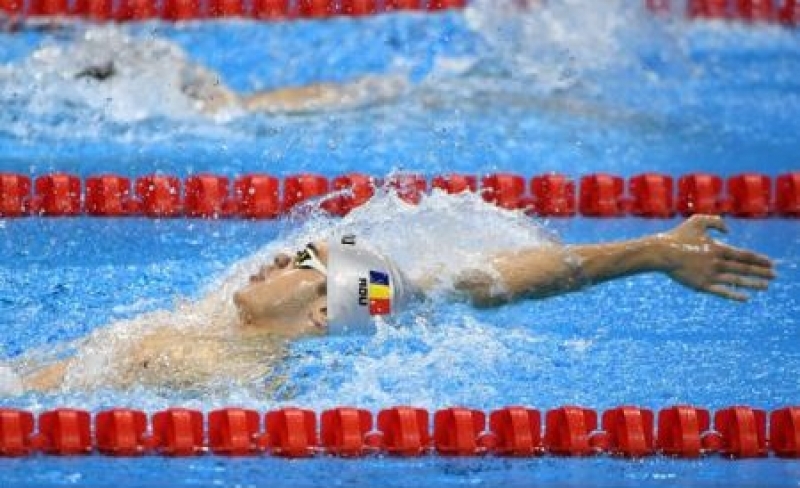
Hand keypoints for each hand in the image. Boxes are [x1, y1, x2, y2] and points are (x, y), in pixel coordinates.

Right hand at [657, 215, 774, 300]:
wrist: (661, 253)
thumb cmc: (678, 236)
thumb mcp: (698, 220)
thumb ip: (716, 221)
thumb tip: (729, 231)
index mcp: (718, 248)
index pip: (744, 255)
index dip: (759, 259)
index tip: (771, 263)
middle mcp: (717, 263)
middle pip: (744, 268)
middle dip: (761, 272)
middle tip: (775, 275)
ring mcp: (710, 275)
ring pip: (737, 280)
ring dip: (753, 284)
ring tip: (766, 287)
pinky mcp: (701, 286)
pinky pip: (722, 292)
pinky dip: (734, 295)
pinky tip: (745, 298)